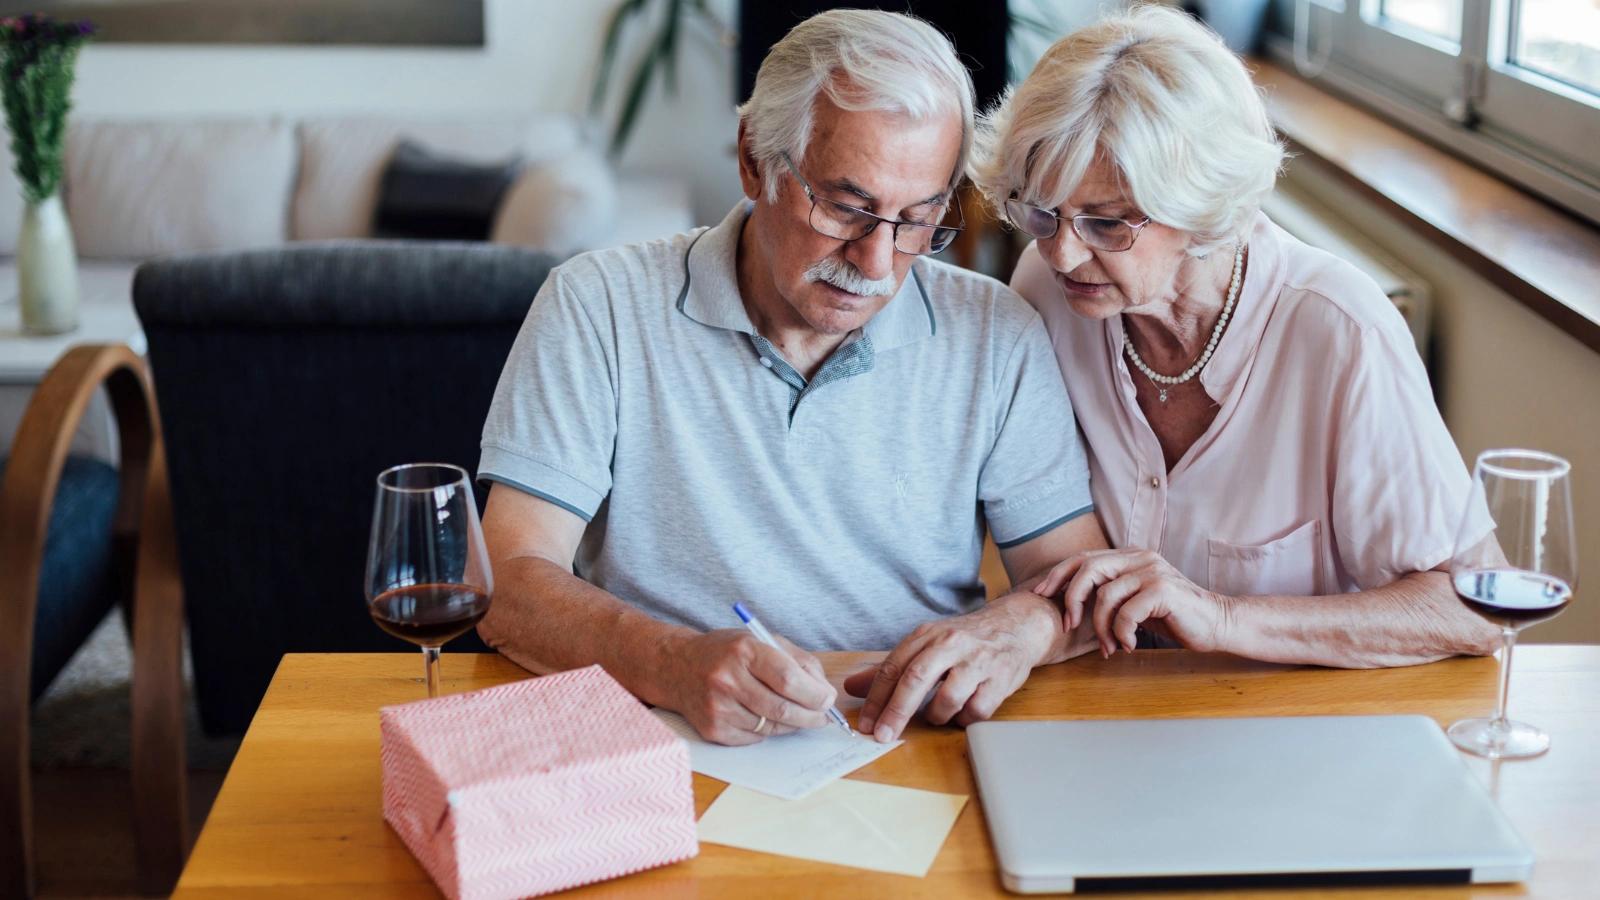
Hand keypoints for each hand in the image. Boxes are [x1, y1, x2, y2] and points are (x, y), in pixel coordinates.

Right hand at [663, 629, 836, 745]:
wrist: (678, 667)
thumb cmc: (728, 653)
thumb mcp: (763, 641)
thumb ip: (798, 662)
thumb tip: (825, 692)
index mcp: (744, 650)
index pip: (789, 680)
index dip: (815, 695)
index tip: (827, 700)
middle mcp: (727, 679)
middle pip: (783, 709)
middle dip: (811, 716)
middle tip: (822, 716)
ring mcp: (718, 707)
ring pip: (772, 727)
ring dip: (791, 724)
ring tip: (793, 713)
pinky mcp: (712, 729)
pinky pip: (755, 738)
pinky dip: (767, 730)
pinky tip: (762, 715)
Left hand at [842, 593, 1058, 742]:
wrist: (1017, 625)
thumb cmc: (965, 640)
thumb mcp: (926, 644)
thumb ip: (890, 668)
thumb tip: (851, 687)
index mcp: (927, 635)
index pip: (893, 667)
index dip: (876, 698)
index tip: (866, 723)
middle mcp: (951, 644)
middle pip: (915, 679)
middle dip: (896, 712)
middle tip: (883, 735)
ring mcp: (977, 661)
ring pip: (948, 698)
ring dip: (937, 716)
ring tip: (936, 715)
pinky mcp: (1001, 678)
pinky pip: (977, 710)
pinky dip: (964, 718)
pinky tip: (962, 712)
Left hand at [1033, 549, 1231, 655]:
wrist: (1216, 624)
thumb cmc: (1173, 617)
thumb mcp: (1135, 601)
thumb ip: (1109, 594)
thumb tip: (1069, 601)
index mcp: (1130, 556)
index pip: (1083, 558)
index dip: (1058, 575)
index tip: (1040, 595)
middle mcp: (1140, 557)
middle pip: (1087, 569)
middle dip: (1071, 599)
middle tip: (1069, 626)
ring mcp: (1152, 571)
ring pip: (1105, 595)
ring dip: (1101, 627)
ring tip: (1109, 646)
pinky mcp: (1163, 590)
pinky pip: (1126, 612)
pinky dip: (1121, 632)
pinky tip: (1129, 645)